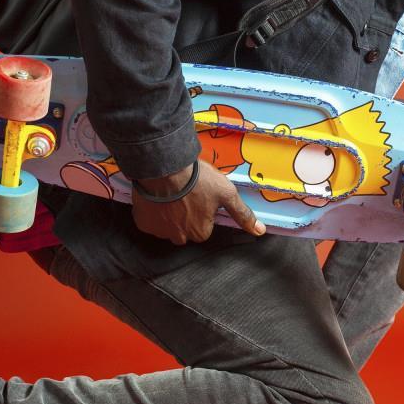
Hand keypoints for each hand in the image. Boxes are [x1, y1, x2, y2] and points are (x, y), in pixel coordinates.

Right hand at [132, 160, 265, 245]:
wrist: (164, 166)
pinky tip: (157, 198)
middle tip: (185, 194)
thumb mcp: (226, 193)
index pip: (204, 227)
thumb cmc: (198, 179)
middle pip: (185, 230)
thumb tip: (260, 231)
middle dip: (185, 216)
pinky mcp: (143, 222)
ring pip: (167, 227)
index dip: (202, 211)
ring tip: (171, 194)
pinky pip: (149, 222)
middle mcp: (180, 237)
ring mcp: (159, 231)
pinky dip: (152, 212)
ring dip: (169, 216)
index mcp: (201, 232)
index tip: (200, 196)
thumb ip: (242, 214)